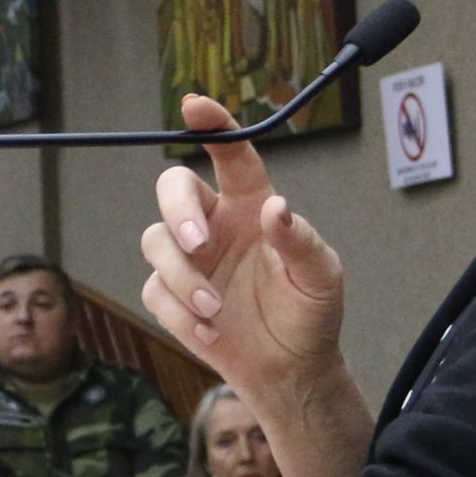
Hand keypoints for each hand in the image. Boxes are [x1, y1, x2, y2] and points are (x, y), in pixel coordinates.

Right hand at [140, 94, 347, 407]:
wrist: (289, 370)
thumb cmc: (309, 314)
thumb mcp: (321, 277)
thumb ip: (301, 241)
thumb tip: (276, 208)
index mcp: (251, 206)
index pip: (230, 155)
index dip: (211, 125)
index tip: (194, 106)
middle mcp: (215, 223)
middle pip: (173, 188)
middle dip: (178, 210)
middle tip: (199, 243)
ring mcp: (189, 259)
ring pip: (156, 241)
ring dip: (182, 276)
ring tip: (214, 310)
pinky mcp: (171, 296)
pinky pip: (154, 290)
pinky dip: (179, 313)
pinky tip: (210, 332)